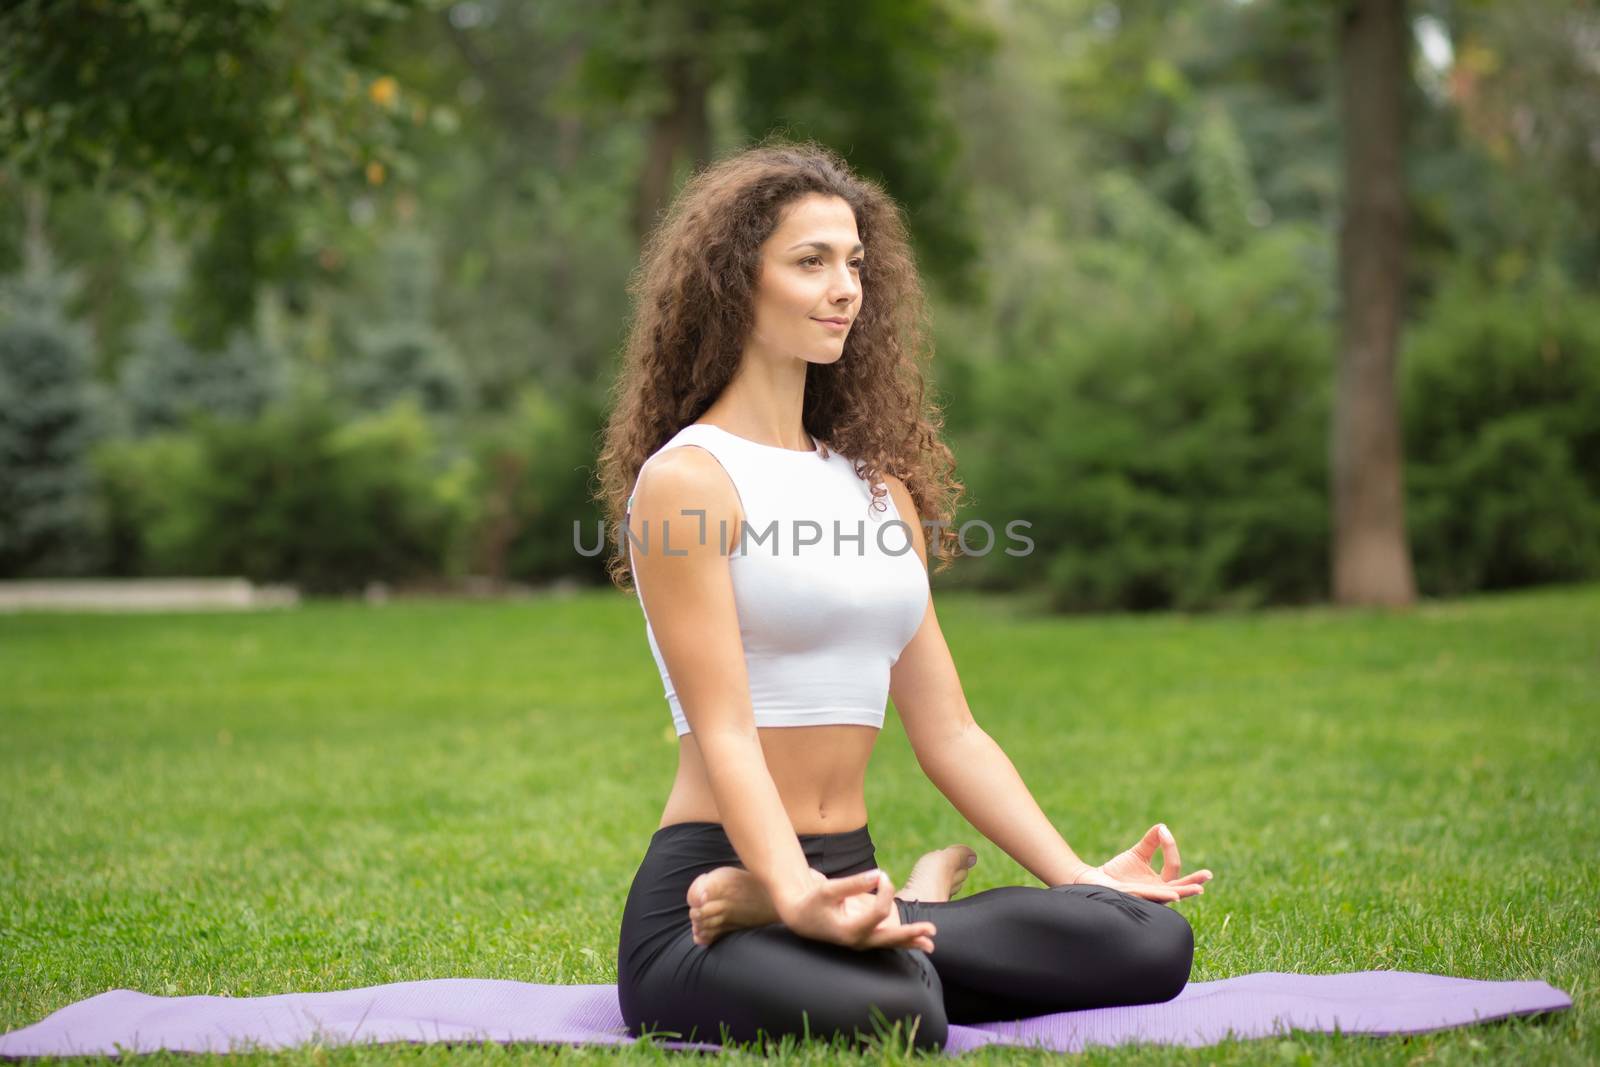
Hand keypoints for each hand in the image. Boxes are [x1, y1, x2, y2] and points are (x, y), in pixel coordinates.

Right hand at [775, 868, 937, 952]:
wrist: (801, 916)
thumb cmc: (813, 901)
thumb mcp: (828, 890)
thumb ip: (854, 883)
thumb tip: (879, 875)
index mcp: (849, 931)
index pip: (878, 913)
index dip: (885, 892)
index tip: (883, 875)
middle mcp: (859, 941)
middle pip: (890, 938)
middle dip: (910, 933)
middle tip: (930, 930)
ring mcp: (863, 941)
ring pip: (891, 943)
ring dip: (912, 941)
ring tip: (931, 944)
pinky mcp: (866, 936)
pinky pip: (888, 940)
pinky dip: (904, 940)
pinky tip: (921, 942)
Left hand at [1071, 823, 1212, 903]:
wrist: (1095, 881)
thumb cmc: (1118, 872)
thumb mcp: (1137, 854)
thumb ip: (1151, 843)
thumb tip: (1162, 827)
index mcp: (1160, 883)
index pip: (1173, 867)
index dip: (1170, 848)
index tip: (1164, 831)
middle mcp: (1157, 892)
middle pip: (1180, 888)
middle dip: (1194, 882)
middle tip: (1208, 875)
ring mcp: (1146, 897)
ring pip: (1168, 896)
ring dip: (1183, 892)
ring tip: (1198, 889)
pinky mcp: (1134, 898)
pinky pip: (1150, 897)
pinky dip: (1161, 895)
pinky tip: (1172, 894)